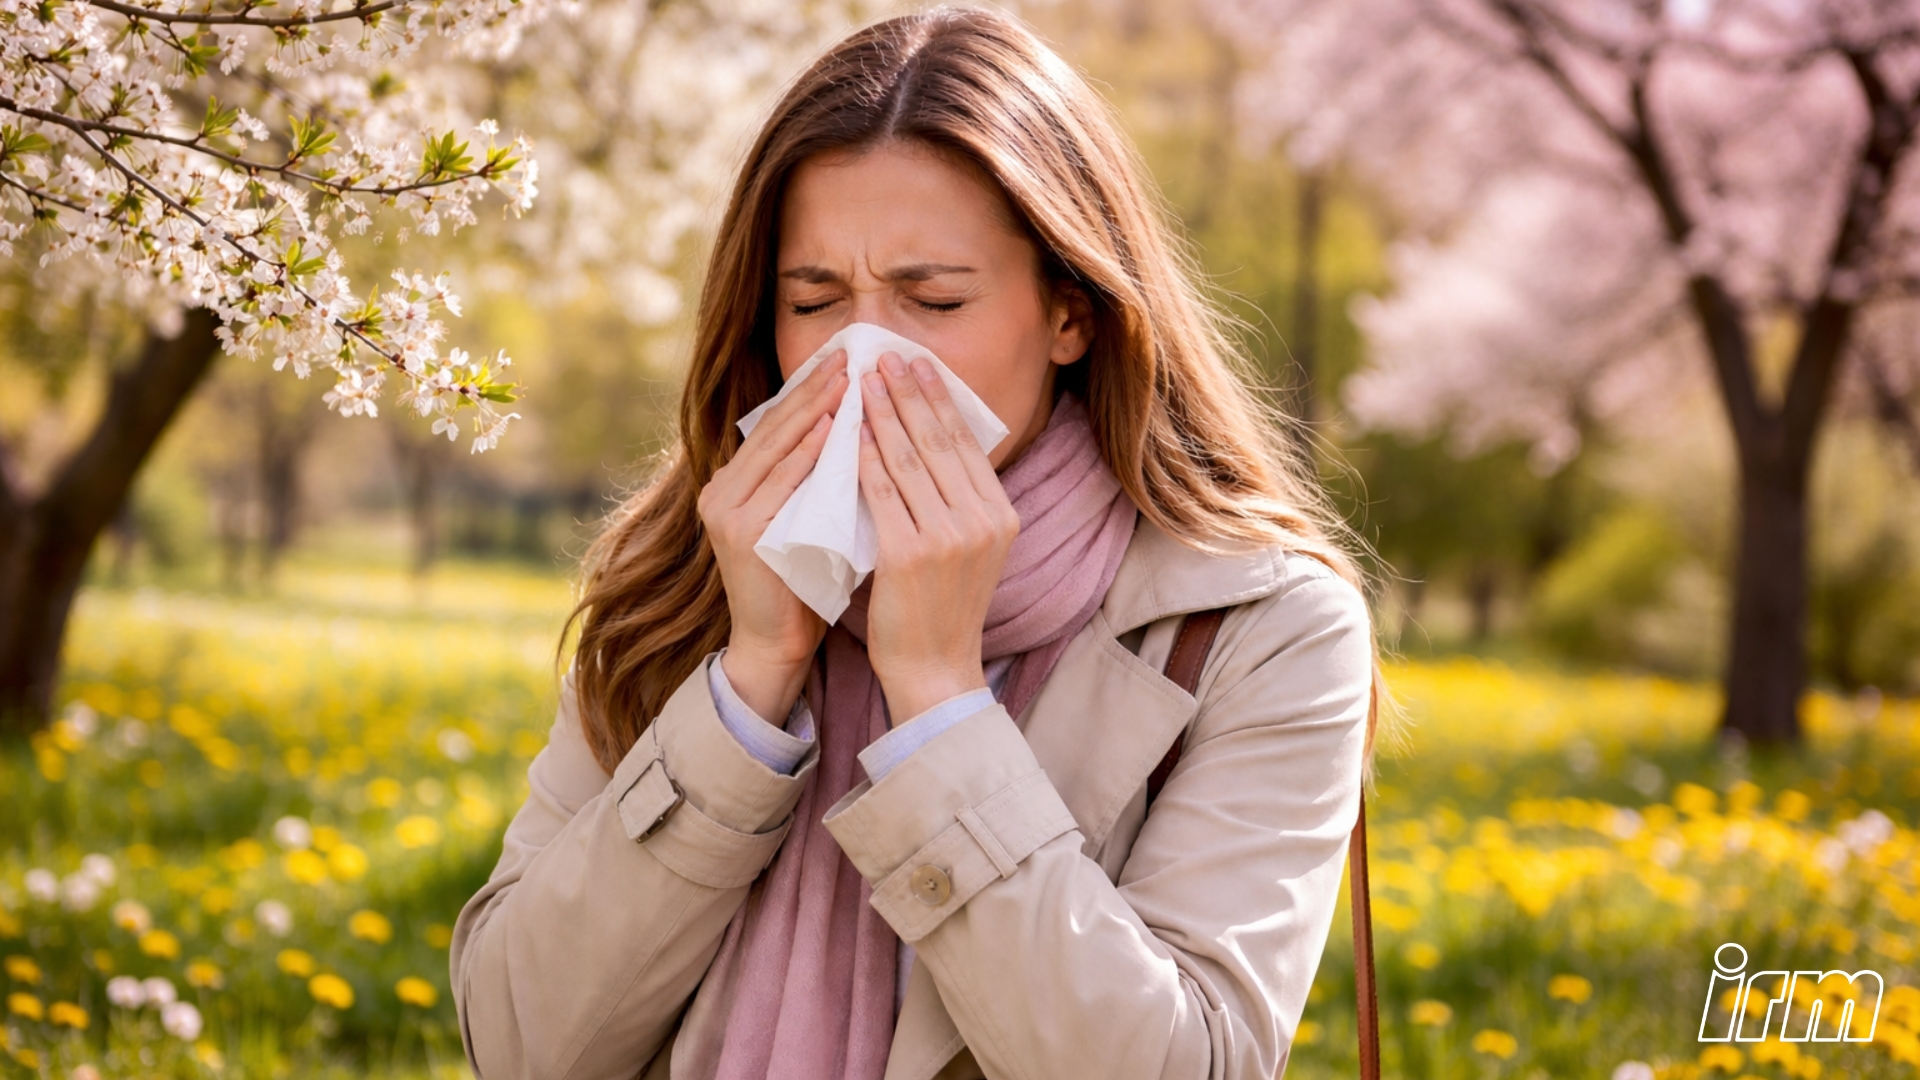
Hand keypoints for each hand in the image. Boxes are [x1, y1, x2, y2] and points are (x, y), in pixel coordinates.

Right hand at [698, 351, 847, 721]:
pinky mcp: (739, 534)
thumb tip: (859, 422)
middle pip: (774, 427)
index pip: (779, 424)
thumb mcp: (810, 515)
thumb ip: (818, 475)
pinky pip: (777, 484)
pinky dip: (805, 454)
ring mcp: (726, 511)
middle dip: (814, 388)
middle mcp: (722, 490)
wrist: (779, 643)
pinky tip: (830, 429)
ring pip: (775, 449)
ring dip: (812, 409)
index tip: (848, 359)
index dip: (811, 389)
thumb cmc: (806, 580)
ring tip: (847, 378)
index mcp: (737, 482)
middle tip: (850, 354)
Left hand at [856, 352, 1020, 723]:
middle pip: (938, 440)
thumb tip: (928, 439)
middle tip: (884, 355)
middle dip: (908, 392)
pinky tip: (849, 431)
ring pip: (908, 459)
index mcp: (1001, 515)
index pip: (964, 443)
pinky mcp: (911, 554)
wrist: (934, 669)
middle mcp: (983, 520)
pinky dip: (864, 456)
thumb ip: (957, 499)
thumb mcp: (967, 547)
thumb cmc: (940, 608)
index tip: (915, 364)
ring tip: (860, 381)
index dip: (937, 398)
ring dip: (881, 413)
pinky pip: (881, 492)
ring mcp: (949, 537)